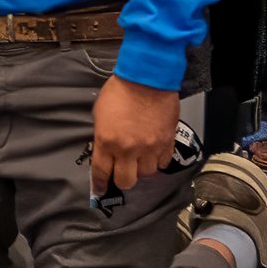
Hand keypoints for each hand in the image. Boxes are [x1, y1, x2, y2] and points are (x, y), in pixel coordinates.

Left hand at [87, 74, 188, 196]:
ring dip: (142, 168)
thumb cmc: (121, 90)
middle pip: (126, 181)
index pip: (101, 173)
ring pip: (146, 174)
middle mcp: (128, 149)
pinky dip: (158, 160)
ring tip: (140, 157)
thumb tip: (105, 152)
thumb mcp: (100, 113)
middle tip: (123, 171)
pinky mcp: (166, 142)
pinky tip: (153, 152)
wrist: (147, 77)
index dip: (100, 184)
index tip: (101, 189)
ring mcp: (149, 147)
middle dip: (123, 178)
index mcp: (107, 141)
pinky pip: (163, 163)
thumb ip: (102, 136)